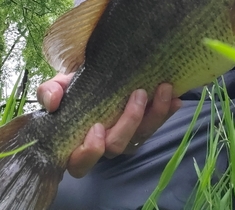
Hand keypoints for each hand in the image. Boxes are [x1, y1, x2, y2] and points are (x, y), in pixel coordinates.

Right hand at [37, 74, 180, 177]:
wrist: (98, 79)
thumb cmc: (75, 89)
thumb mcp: (60, 86)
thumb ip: (51, 91)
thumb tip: (53, 101)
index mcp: (79, 142)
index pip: (81, 162)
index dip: (90, 152)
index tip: (96, 128)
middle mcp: (105, 145)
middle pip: (118, 146)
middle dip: (130, 122)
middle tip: (138, 94)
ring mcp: (127, 137)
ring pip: (142, 136)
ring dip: (155, 114)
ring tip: (163, 88)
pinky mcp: (144, 127)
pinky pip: (157, 124)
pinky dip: (168, 111)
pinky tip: (176, 98)